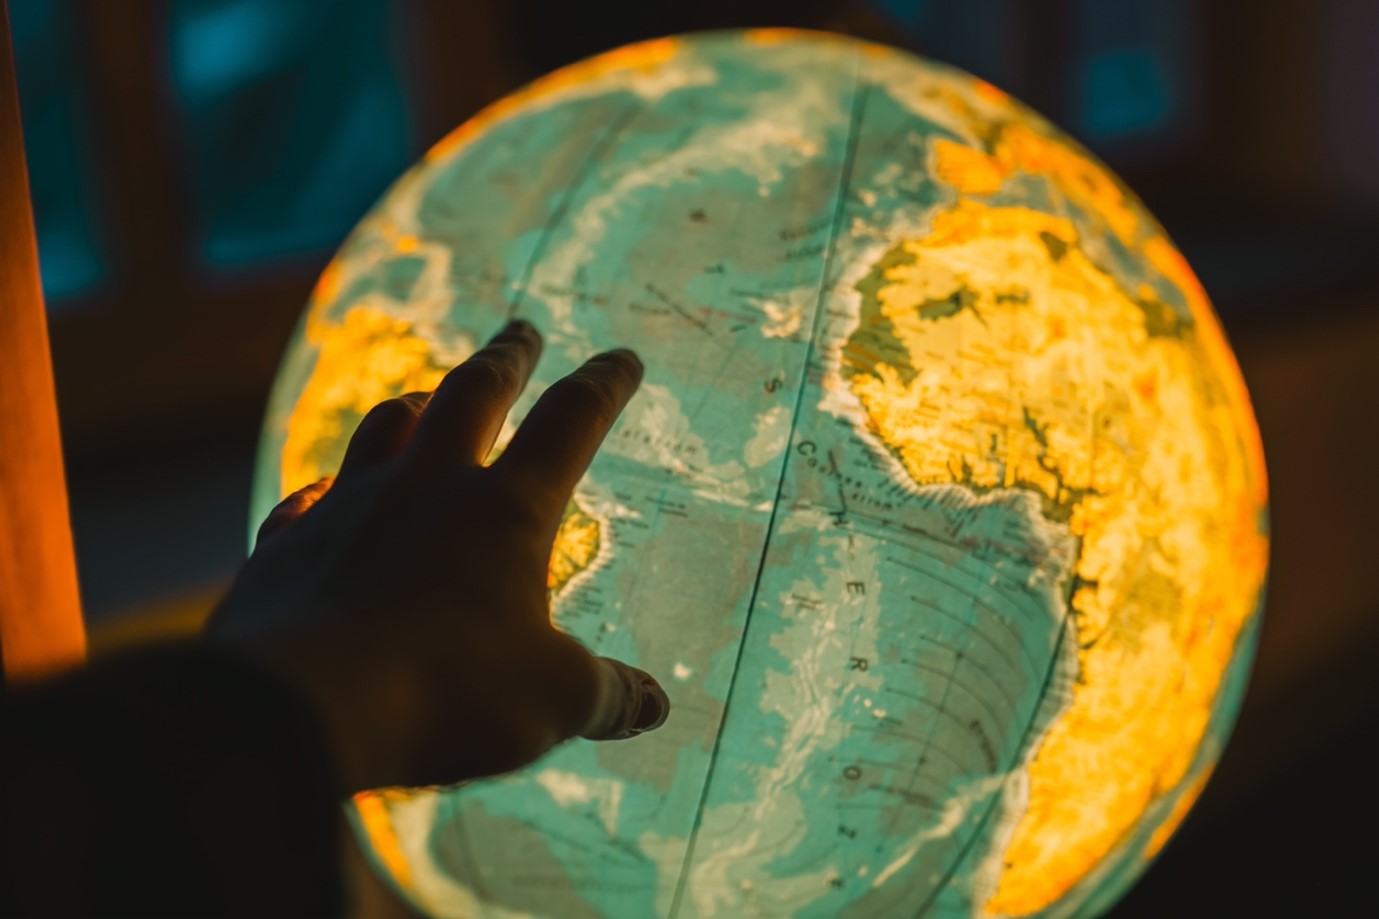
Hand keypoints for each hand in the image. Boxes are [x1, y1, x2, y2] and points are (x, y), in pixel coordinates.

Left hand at [208, 321, 668, 793]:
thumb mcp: (551, 703)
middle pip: (473, 395)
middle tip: (522, 331)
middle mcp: (428, 488)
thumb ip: (607, 696)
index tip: (623, 358)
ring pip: (387, 427)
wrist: (297, 707)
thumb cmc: (444, 695)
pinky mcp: (287, 544)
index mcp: (507, 511)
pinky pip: (309, 499)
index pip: (570, 423)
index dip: (603, 386)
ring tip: (427, 397)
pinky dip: (327, 490)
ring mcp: (349, 507)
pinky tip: (326, 497)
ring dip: (415, 405)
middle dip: (506, 359)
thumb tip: (657, 706)